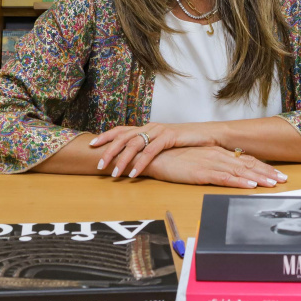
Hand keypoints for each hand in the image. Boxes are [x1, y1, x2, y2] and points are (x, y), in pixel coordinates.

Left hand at [89, 122, 215, 177]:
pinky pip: (151, 151)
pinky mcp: (169, 136)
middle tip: (99, 165)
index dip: (105, 136)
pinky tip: (134, 173)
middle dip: (109, 151)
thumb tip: (134, 160)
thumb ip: (150, 148)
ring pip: (134, 144)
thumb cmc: (186, 142)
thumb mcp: (164, 144)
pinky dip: (141, 163)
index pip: (121, 129)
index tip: (91, 144)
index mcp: (147, 127)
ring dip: (123, 160)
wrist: (208, 135)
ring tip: (114, 174)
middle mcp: (150, 126)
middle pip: (123, 136)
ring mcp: (159, 130)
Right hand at [139, 146, 287, 188]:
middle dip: (267, 172)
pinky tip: (250, 185)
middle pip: (248, 164)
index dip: (263, 167)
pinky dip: (239, 181)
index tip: (277, 174)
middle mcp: (218, 155)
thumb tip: (230, 172)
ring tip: (273, 184)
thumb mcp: (198, 160)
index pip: (245, 160)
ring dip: (259, 178)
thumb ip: (214, 164)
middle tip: (283, 179)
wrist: (155, 156)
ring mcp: (211, 163)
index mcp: (218, 152)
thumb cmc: (175, 159)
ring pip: (240, 171)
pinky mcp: (202, 172)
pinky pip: (224, 177)